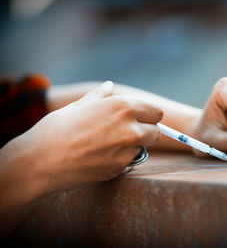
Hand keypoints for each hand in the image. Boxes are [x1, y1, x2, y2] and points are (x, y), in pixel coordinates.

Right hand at [20, 81, 162, 194]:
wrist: (40, 162)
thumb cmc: (57, 129)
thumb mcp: (79, 106)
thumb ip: (100, 96)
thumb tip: (110, 86)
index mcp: (125, 107)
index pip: (157, 112)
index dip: (149, 115)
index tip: (140, 117)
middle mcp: (132, 129)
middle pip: (156, 132)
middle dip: (145, 131)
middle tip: (125, 131)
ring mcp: (128, 152)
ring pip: (143, 148)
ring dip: (133, 146)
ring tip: (107, 144)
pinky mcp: (120, 169)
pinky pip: (129, 162)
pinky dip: (121, 159)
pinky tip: (100, 156)